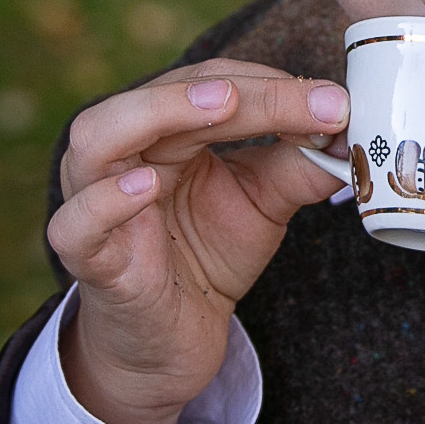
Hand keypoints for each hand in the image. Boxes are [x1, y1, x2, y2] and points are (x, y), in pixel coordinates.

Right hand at [50, 61, 348, 423]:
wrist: (172, 340)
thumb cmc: (205, 256)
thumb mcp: (262, 203)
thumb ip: (298, 166)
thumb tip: (348, 131)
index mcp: (164, 129)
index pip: (212, 83)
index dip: (273, 85)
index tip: (337, 102)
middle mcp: (122, 152)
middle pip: (165, 97)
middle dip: (236, 91)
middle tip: (297, 97)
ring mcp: (93, 200)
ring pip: (99, 137)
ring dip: (159, 112)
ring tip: (222, 106)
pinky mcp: (88, 257)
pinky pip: (77, 223)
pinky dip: (107, 201)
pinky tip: (145, 188)